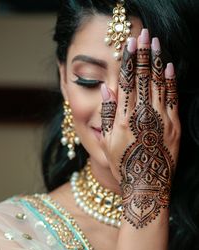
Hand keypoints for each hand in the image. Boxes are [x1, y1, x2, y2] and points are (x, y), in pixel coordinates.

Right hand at [100, 29, 180, 227]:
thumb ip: (107, 114)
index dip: (128, 61)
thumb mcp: (107, 142)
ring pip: (159, 84)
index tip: (128, 44)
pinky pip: (173, 99)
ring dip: (157, 62)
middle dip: (143, 54)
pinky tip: (170, 67)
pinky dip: (171, 82)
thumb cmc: (123, 165)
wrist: (146, 185)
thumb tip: (106, 89)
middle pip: (143, 78)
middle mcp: (142, 116)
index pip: (126, 83)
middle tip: (144, 34)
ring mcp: (160, 120)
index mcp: (123, 119)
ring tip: (156, 43)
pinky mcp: (173, 127)